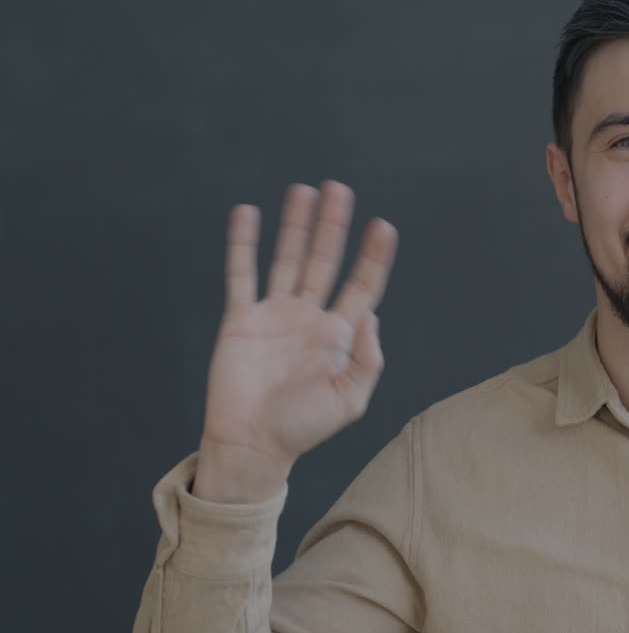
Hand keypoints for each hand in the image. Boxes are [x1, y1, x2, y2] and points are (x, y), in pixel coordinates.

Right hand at [194, 181, 397, 501]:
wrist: (252, 443)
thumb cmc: (304, 427)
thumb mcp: (348, 400)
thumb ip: (366, 361)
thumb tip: (372, 318)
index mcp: (340, 335)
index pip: (362, 286)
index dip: (374, 257)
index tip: (384, 227)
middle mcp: (310, 317)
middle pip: (326, 261)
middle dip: (334, 226)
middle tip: (340, 189)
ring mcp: (276, 315)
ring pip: (288, 258)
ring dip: (296, 226)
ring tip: (304, 190)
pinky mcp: (241, 319)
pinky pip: (243, 274)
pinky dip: (243, 244)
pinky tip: (249, 214)